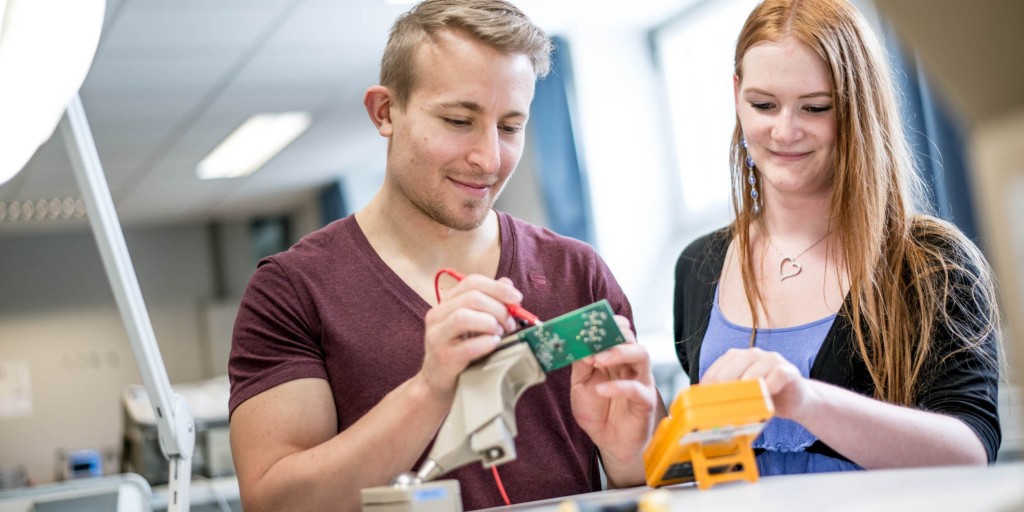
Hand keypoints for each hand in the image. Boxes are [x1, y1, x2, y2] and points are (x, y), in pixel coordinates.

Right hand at [419, 275, 520, 402]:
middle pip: (472, 297)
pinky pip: (467, 346)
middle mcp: (437, 316)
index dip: (497, 287)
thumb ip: (489, 302)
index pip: (471, 282)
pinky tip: (493, 344)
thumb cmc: (461, 351)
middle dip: (498, 308)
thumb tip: (507, 284)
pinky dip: (486, 343)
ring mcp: (437, 337)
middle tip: (510, 323)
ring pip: (464, 317)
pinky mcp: (443, 358)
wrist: (439, 383)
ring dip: (490, 323)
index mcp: (446, 303)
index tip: (517, 298)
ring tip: (500, 333)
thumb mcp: (475, 324)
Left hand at [570, 316, 656, 482]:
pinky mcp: (645, 402)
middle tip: (593, 338)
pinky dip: (618, 387)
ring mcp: (641, 381)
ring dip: (619, 352)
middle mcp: (630, 366)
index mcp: (615, 358)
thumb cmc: (597, 412)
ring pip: (641, 355)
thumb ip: (581, 366)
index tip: (590, 319)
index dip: (606, 323)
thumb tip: (580, 345)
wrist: (608, 443)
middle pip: (630, 338)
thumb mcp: (580, 386)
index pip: (617, 332)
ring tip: (598, 359)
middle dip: (613, 333)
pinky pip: (637, 389)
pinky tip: (601, 390)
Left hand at [700, 347, 814, 419]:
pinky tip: (765, 398)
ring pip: (752, 371)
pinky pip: (776, 375)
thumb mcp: (742, 395)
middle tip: (720, 407)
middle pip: (731, 368)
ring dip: (745, 390)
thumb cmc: (764, 397)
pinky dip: (769, 387)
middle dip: (723, 389)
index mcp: (736, 357)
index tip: (704, 405)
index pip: (716, 370)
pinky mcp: (788, 370)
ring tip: (740, 405)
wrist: (795, 400)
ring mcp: (771, 359)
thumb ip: (726, 395)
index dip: (708, 388)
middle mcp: (752, 354)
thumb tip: (703, 408)